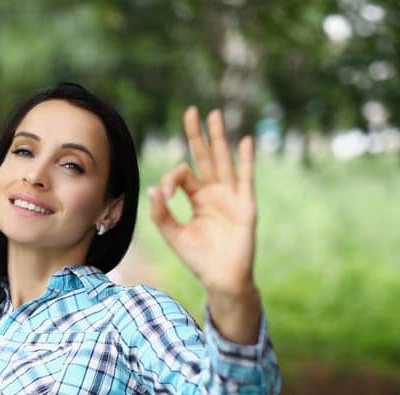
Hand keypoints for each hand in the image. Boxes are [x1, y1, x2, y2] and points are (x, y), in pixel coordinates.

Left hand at [147, 106, 257, 298]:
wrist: (221, 279)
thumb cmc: (199, 259)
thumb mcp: (173, 235)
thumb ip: (161, 214)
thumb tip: (153, 189)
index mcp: (197, 197)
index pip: (183, 174)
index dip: (171, 178)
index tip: (165, 194)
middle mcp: (214, 192)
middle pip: (205, 157)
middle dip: (197, 135)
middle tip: (191, 111)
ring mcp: (231, 196)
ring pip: (224, 161)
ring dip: (219, 138)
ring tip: (214, 115)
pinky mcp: (245, 205)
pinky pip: (246, 178)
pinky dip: (246, 160)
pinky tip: (245, 141)